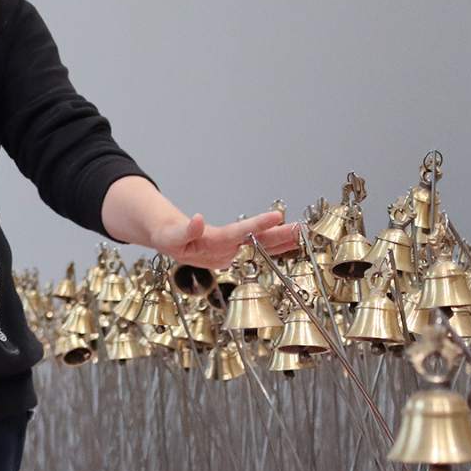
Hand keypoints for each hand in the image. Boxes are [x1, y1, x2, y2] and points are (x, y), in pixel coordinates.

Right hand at [151, 209, 302, 269]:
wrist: (169, 243)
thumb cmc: (169, 237)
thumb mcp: (170, 235)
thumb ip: (184, 230)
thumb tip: (197, 220)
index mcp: (210, 247)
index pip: (237, 235)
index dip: (256, 226)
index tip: (276, 216)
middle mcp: (225, 252)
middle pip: (256, 244)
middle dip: (280, 238)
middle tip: (300, 229)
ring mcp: (232, 254)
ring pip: (260, 247)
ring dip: (282, 241)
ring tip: (301, 233)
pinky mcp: (235, 252)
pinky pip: (258, 247)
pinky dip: (275, 242)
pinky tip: (289, 239)